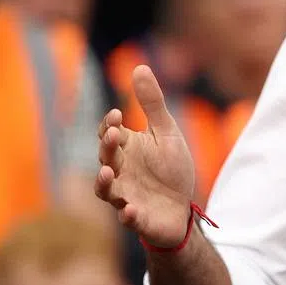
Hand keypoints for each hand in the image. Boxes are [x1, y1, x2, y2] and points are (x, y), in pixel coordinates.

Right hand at [95, 65, 195, 248]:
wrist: (181, 208)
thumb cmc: (170, 168)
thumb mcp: (167, 132)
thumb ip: (153, 103)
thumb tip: (139, 65)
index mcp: (126, 149)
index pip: (110, 134)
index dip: (109, 125)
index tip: (117, 114)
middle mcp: (119, 171)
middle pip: (106, 158)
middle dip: (107, 147)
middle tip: (113, 134)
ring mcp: (125, 196)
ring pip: (106, 190)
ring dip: (103, 182)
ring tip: (105, 172)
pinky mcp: (136, 218)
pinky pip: (127, 219)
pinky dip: (127, 215)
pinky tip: (130, 210)